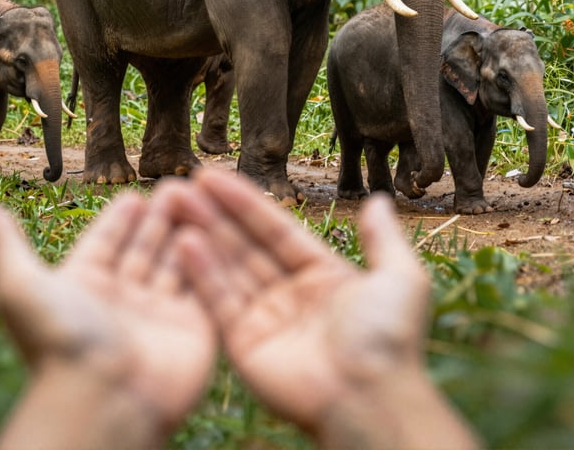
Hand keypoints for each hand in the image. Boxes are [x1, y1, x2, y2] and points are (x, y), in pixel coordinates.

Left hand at [0, 193, 216, 448]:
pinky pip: (202, 285)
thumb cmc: (60, 343)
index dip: (119, 219)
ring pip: (174, 262)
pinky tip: (209, 231)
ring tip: (197, 198)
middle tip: (174, 185)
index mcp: (84, 286)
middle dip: (158, 216)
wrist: (105, 400)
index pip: (106, 242)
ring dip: (185, 229)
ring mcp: (158, 315)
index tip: (133, 193)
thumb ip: (4, 240)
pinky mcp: (193, 329)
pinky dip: (206, 259)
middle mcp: (121, 299)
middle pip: (143, 247)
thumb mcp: (21, 284)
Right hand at [162, 168, 479, 449]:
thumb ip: (382, 238)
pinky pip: (220, 301)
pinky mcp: (245, 345)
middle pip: (245, 244)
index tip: (214, 175)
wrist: (371, 398)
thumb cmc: (389, 339)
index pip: (275, 229)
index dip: (245, 202)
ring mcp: (265, 319)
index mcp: (321, 275)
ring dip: (201, 234)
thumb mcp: (399, 277)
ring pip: (228, 267)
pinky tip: (184, 241)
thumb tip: (380, 199)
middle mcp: (289, 294)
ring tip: (174, 201)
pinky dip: (202, 273)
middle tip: (183, 182)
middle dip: (214, 213)